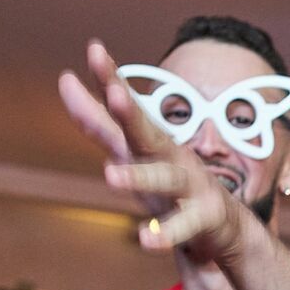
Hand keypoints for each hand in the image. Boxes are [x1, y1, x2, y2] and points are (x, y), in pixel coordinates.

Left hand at [57, 40, 265, 265]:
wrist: (225, 225)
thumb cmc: (170, 181)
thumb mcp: (131, 149)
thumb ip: (96, 119)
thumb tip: (64, 78)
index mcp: (150, 139)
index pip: (127, 105)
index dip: (111, 78)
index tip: (95, 49)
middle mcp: (170, 156)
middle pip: (148, 132)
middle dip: (131, 113)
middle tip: (114, 93)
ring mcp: (189, 185)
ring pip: (164, 178)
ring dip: (139, 176)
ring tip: (110, 176)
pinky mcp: (204, 217)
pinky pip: (182, 226)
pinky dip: (165, 234)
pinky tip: (145, 240)